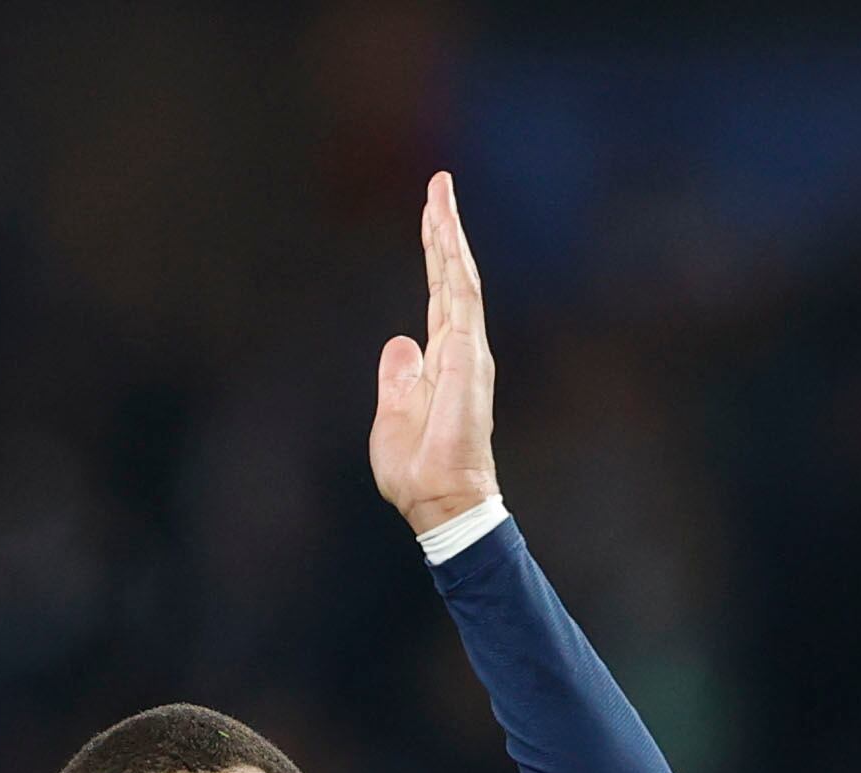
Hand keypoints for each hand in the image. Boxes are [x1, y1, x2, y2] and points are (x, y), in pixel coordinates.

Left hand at [369, 172, 498, 538]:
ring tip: (440, 192)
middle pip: (451, 276)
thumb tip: (399, 343)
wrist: (440, 500)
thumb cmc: (418, 469)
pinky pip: (462, 297)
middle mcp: (459, 348)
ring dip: (449, 233)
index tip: (430, 216)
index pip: (438, 295)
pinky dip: (455, 261)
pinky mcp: (468, 356)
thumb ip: (397, 377)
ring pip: (459, 277)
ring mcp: (467, 349)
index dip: (434, 255)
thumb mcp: (392, 414)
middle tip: (438, 184)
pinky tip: (447, 231)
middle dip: (444, 228)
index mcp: (441, 360)